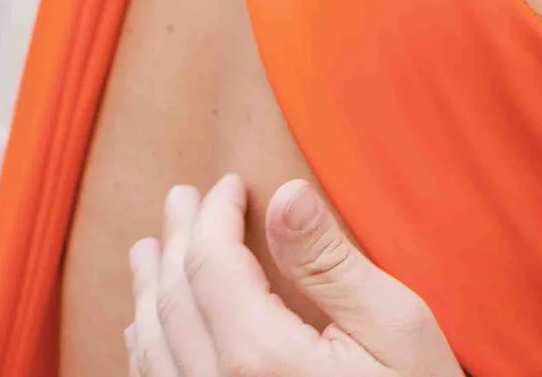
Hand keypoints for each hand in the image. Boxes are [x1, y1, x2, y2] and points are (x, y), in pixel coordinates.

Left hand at [125, 176, 458, 376]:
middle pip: (173, 301)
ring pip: (152, 348)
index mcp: (261, 357)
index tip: (229, 183)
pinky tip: (146, 328)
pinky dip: (145, 347)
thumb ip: (332, 264)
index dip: (214, 215)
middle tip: (180, 197)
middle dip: (176, 241)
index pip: (210, 265)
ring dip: (148, 290)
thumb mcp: (395, 327)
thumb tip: (285, 194)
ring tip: (149, 250)